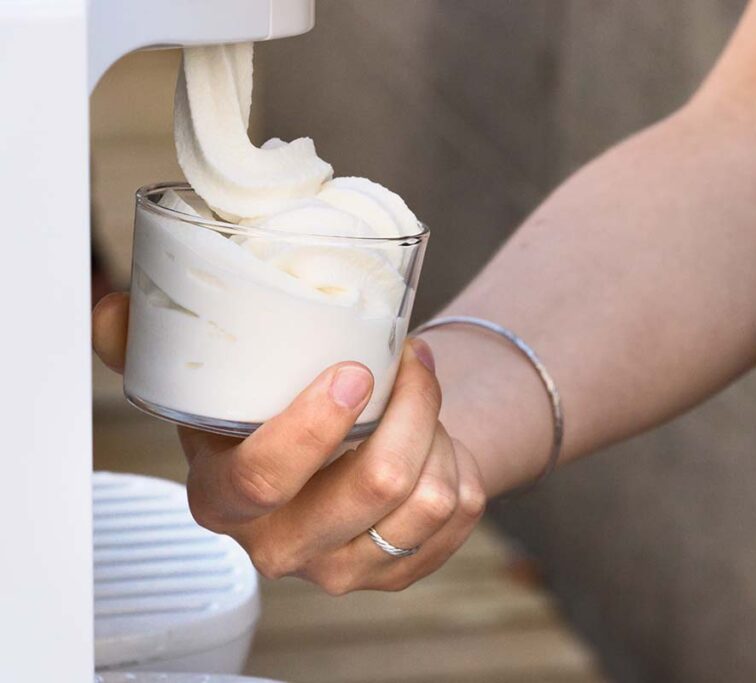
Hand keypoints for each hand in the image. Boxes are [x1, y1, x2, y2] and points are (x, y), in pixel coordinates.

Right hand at [92, 292, 486, 593]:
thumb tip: (111, 308)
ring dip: (438, 426)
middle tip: (411, 360)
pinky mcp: (402, 572)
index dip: (314, 427)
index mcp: (225, 499)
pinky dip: (460, 457)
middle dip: (411, 407)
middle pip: (374, 485)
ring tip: (423, 392)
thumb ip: (152, 346)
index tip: (354, 370)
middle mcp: (283, 546)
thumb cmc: (273, 413)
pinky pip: (459, 509)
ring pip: (429, 495)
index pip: (264, 478)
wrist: (333, 459)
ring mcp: (346, 568)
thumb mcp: (211, 384)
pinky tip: (434, 436)